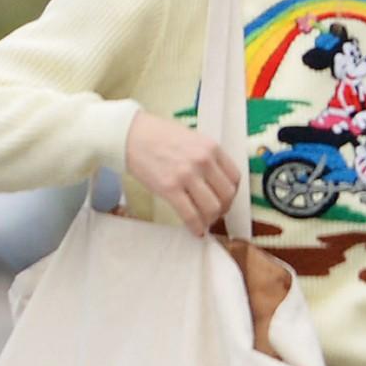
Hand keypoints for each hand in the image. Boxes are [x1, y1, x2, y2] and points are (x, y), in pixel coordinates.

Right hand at [125, 111, 240, 236]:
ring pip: (212, 207)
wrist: (131, 135)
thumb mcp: (193, 139)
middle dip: (224, 208)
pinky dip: (196, 227)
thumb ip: (207, 157)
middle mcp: (203, 161)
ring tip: (204, 221)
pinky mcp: (169, 188)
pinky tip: (195, 231)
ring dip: (211, 219)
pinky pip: (190, 214)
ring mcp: (187, 175)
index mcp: (212, 147)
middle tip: (215, 213)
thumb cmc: (159, 136)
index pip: (235, 177)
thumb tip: (216, 181)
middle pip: (227, 195)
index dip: (233, 193)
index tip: (226, 199)